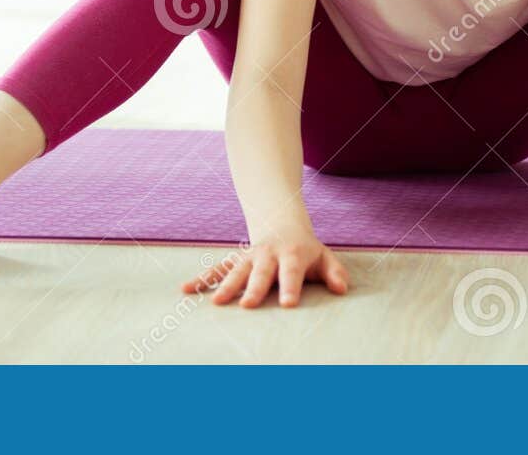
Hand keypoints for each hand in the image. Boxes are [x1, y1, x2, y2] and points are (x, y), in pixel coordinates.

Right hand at [182, 233, 349, 308]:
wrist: (281, 222)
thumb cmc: (305, 249)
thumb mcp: (324, 256)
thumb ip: (334, 272)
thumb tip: (341, 289)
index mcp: (292, 254)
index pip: (292, 272)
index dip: (291, 287)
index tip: (288, 305)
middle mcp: (268, 255)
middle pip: (261, 273)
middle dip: (254, 288)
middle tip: (247, 305)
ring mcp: (249, 257)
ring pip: (236, 270)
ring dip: (226, 285)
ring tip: (217, 302)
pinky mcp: (234, 260)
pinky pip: (216, 268)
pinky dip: (202, 279)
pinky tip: (186, 290)